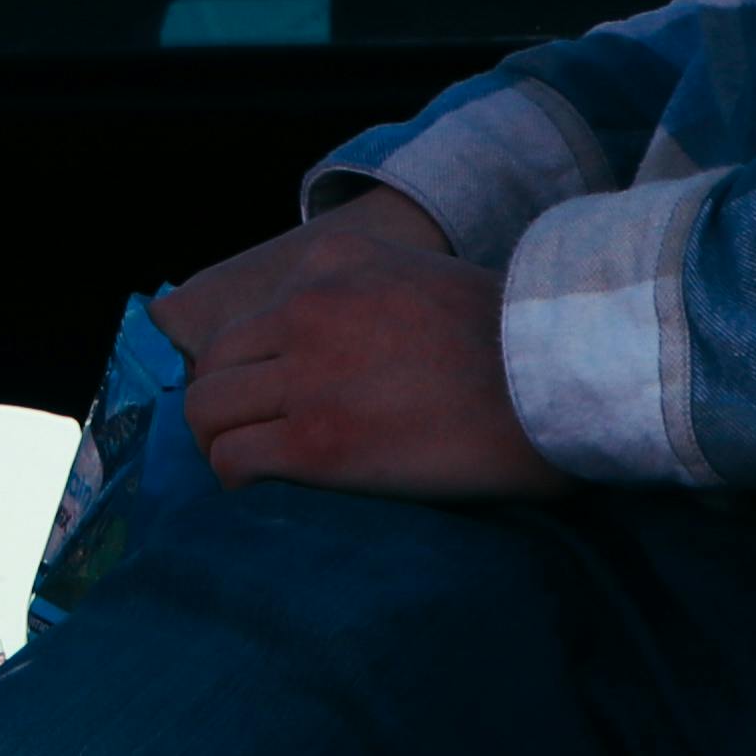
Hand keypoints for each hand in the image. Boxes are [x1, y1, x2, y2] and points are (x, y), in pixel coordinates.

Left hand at [158, 185, 566, 501]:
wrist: (549, 381)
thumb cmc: (506, 342)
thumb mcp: (419, 277)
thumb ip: (363, 295)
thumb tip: (336, 348)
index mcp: (329, 264)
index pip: (245, 319)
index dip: (248, 367)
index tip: (269, 397)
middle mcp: (304, 309)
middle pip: (212, 364)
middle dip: (224, 404)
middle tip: (253, 437)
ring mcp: (305, 375)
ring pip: (206, 410)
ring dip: (221, 442)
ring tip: (254, 466)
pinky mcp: (316, 442)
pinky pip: (233, 460)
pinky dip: (237, 479)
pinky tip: (264, 490)